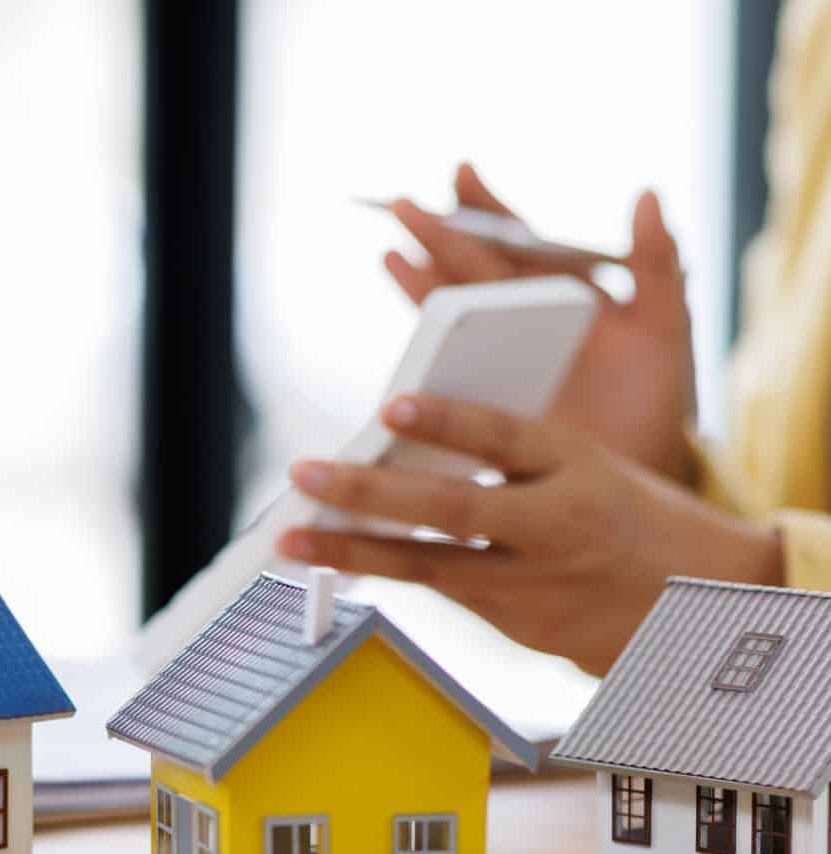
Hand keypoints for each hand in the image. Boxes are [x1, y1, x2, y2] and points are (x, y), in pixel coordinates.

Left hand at [275, 393, 782, 673]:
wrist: (697, 601)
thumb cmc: (623, 514)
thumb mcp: (584, 463)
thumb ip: (508, 452)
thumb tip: (405, 434)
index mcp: (579, 465)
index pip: (507, 438)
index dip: (448, 422)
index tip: (391, 407)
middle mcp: (555, 526)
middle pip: (453, 509)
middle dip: (371, 493)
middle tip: (306, 473)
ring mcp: (534, 584)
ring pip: (430, 567)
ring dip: (352, 552)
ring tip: (290, 537)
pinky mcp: (516, 625)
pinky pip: (439, 592)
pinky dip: (384, 573)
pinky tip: (330, 560)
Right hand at [386, 163, 695, 483]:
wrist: (636, 478)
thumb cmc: (654, 403)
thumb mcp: (666, 329)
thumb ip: (658, 264)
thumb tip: (645, 194)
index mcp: (562, 297)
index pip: (518, 241)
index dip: (489, 208)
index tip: (462, 172)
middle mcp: (521, 323)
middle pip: (471, 269)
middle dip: (438, 235)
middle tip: (403, 205)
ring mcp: (496, 363)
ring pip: (450, 313)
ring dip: (419, 284)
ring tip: (392, 254)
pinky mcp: (477, 404)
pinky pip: (441, 370)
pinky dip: (418, 351)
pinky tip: (400, 341)